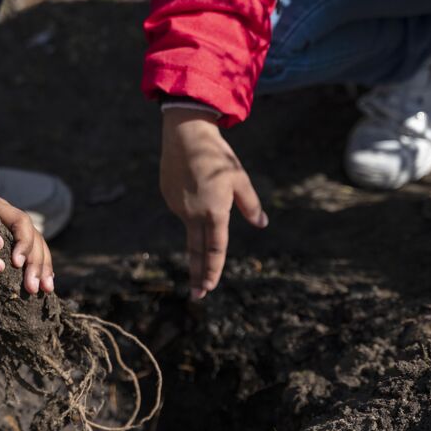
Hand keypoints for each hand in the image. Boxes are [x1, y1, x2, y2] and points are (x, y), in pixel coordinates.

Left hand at [0, 154, 54, 294]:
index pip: (20, 220)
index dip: (23, 242)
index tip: (16, 263)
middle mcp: (9, 217)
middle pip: (34, 236)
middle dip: (36, 263)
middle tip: (31, 287)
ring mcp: (14, 229)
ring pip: (39, 246)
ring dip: (43, 269)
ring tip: (44, 289)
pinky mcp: (16, 243)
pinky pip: (36, 255)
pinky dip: (43, 270)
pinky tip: (46, 285)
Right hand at [160, 108, 267, 299]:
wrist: (186, 134)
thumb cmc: (217, 157)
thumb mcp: (240, 180)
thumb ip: (250, 205)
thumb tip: (262, 224)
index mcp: (214, 212)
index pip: (214, 250)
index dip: (213, 270)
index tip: (209, 287)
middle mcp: (193, 214)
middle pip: (196, 251)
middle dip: (197, 275)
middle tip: (197, 296)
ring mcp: (178, 207)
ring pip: (190, 225)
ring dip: (196, 229)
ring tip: (204, 194)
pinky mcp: (168, 197)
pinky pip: (182, 209)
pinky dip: (190, 207)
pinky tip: (193, 185)